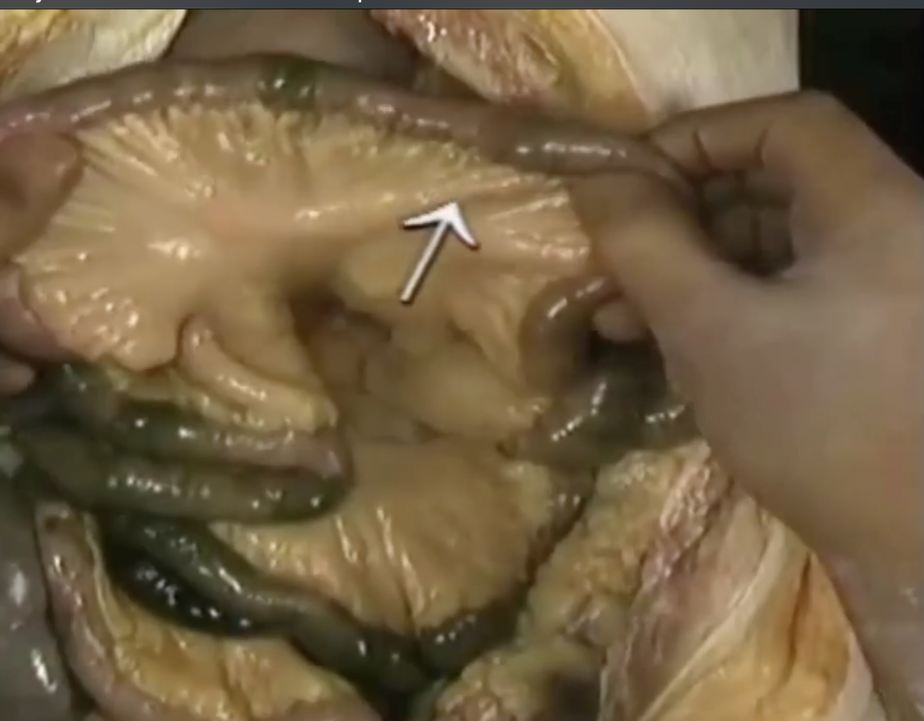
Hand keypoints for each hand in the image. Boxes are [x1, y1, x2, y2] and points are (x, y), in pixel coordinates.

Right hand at [570, 92, 922, 709]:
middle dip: (687, 209)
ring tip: (624, 311)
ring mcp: (899, 285)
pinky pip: (805, 287)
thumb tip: (592, 177)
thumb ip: (647, 244)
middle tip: (615, 253)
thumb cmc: (821, 429)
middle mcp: (901, 229)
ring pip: (786, 239)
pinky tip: (677, 341)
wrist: (922, 553)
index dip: (698, 136)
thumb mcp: (712, 332)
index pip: (787, 122)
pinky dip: (738, 301)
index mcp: (879, 207)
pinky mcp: (888, 336)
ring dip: (701, 262)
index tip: (626, 184)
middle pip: (783, 179)